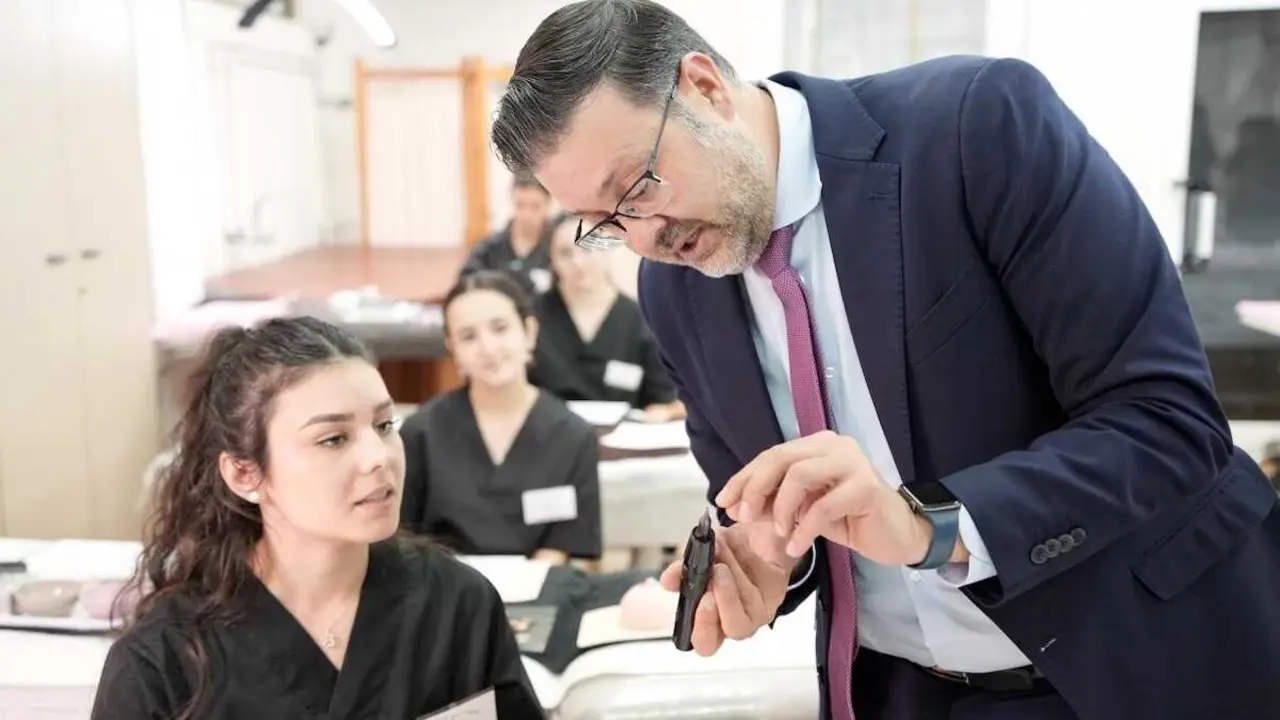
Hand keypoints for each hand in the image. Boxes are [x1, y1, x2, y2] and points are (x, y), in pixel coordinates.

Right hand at [658, 519, 792, 655]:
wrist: (748, 540)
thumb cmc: (718, 560)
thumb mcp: (695, 564)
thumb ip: (682, 574)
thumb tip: (667, 581)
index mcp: (712, 624)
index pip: (707, 643)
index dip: (704, 627)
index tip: (703, 599)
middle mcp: (738, 621)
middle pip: (736, 628)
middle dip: (726, 599)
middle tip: (716, 571)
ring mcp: (761, 608)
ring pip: (748, 596)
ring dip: (731, 565)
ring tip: (719, 544)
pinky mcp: (777, 588)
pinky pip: (761, 574)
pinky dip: (743, 554)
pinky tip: (734, 542)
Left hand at [716, 431, 942, 565]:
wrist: (897, 536)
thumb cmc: (850, 519)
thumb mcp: (804, 508)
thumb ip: (776, 500)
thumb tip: (737, 505)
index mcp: (817, 446)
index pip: (772, 455)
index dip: (744, 477)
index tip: (723, 501)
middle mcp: (834, 446)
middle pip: (781, 458)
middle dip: (755, 489)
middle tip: (744, 517)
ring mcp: (853, 463)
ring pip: (799, 475)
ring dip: (780, 508)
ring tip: (777, 533)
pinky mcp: (867, 487)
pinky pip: (824, 505)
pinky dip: (803, 528)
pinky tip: (796, 546)